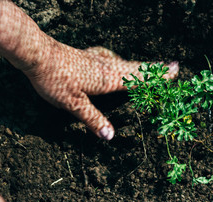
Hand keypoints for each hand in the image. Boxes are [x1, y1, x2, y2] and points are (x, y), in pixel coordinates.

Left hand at [22, 44, 178, 139]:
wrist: (37, 54)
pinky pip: (113, 59)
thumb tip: (110, 136)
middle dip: (156, 69)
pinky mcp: (88, 56)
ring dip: (142, 65)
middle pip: (137, 68)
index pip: (138, 80)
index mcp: (108, 79)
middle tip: (174, 66)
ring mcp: (97, 59)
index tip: (175, 73)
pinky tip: (116, 59)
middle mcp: (107, 67)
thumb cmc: (55, 79)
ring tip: (153, 66)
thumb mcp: (74, 104)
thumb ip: (94, 120)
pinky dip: (122, 61)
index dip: (156, 79)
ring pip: (126, 63)